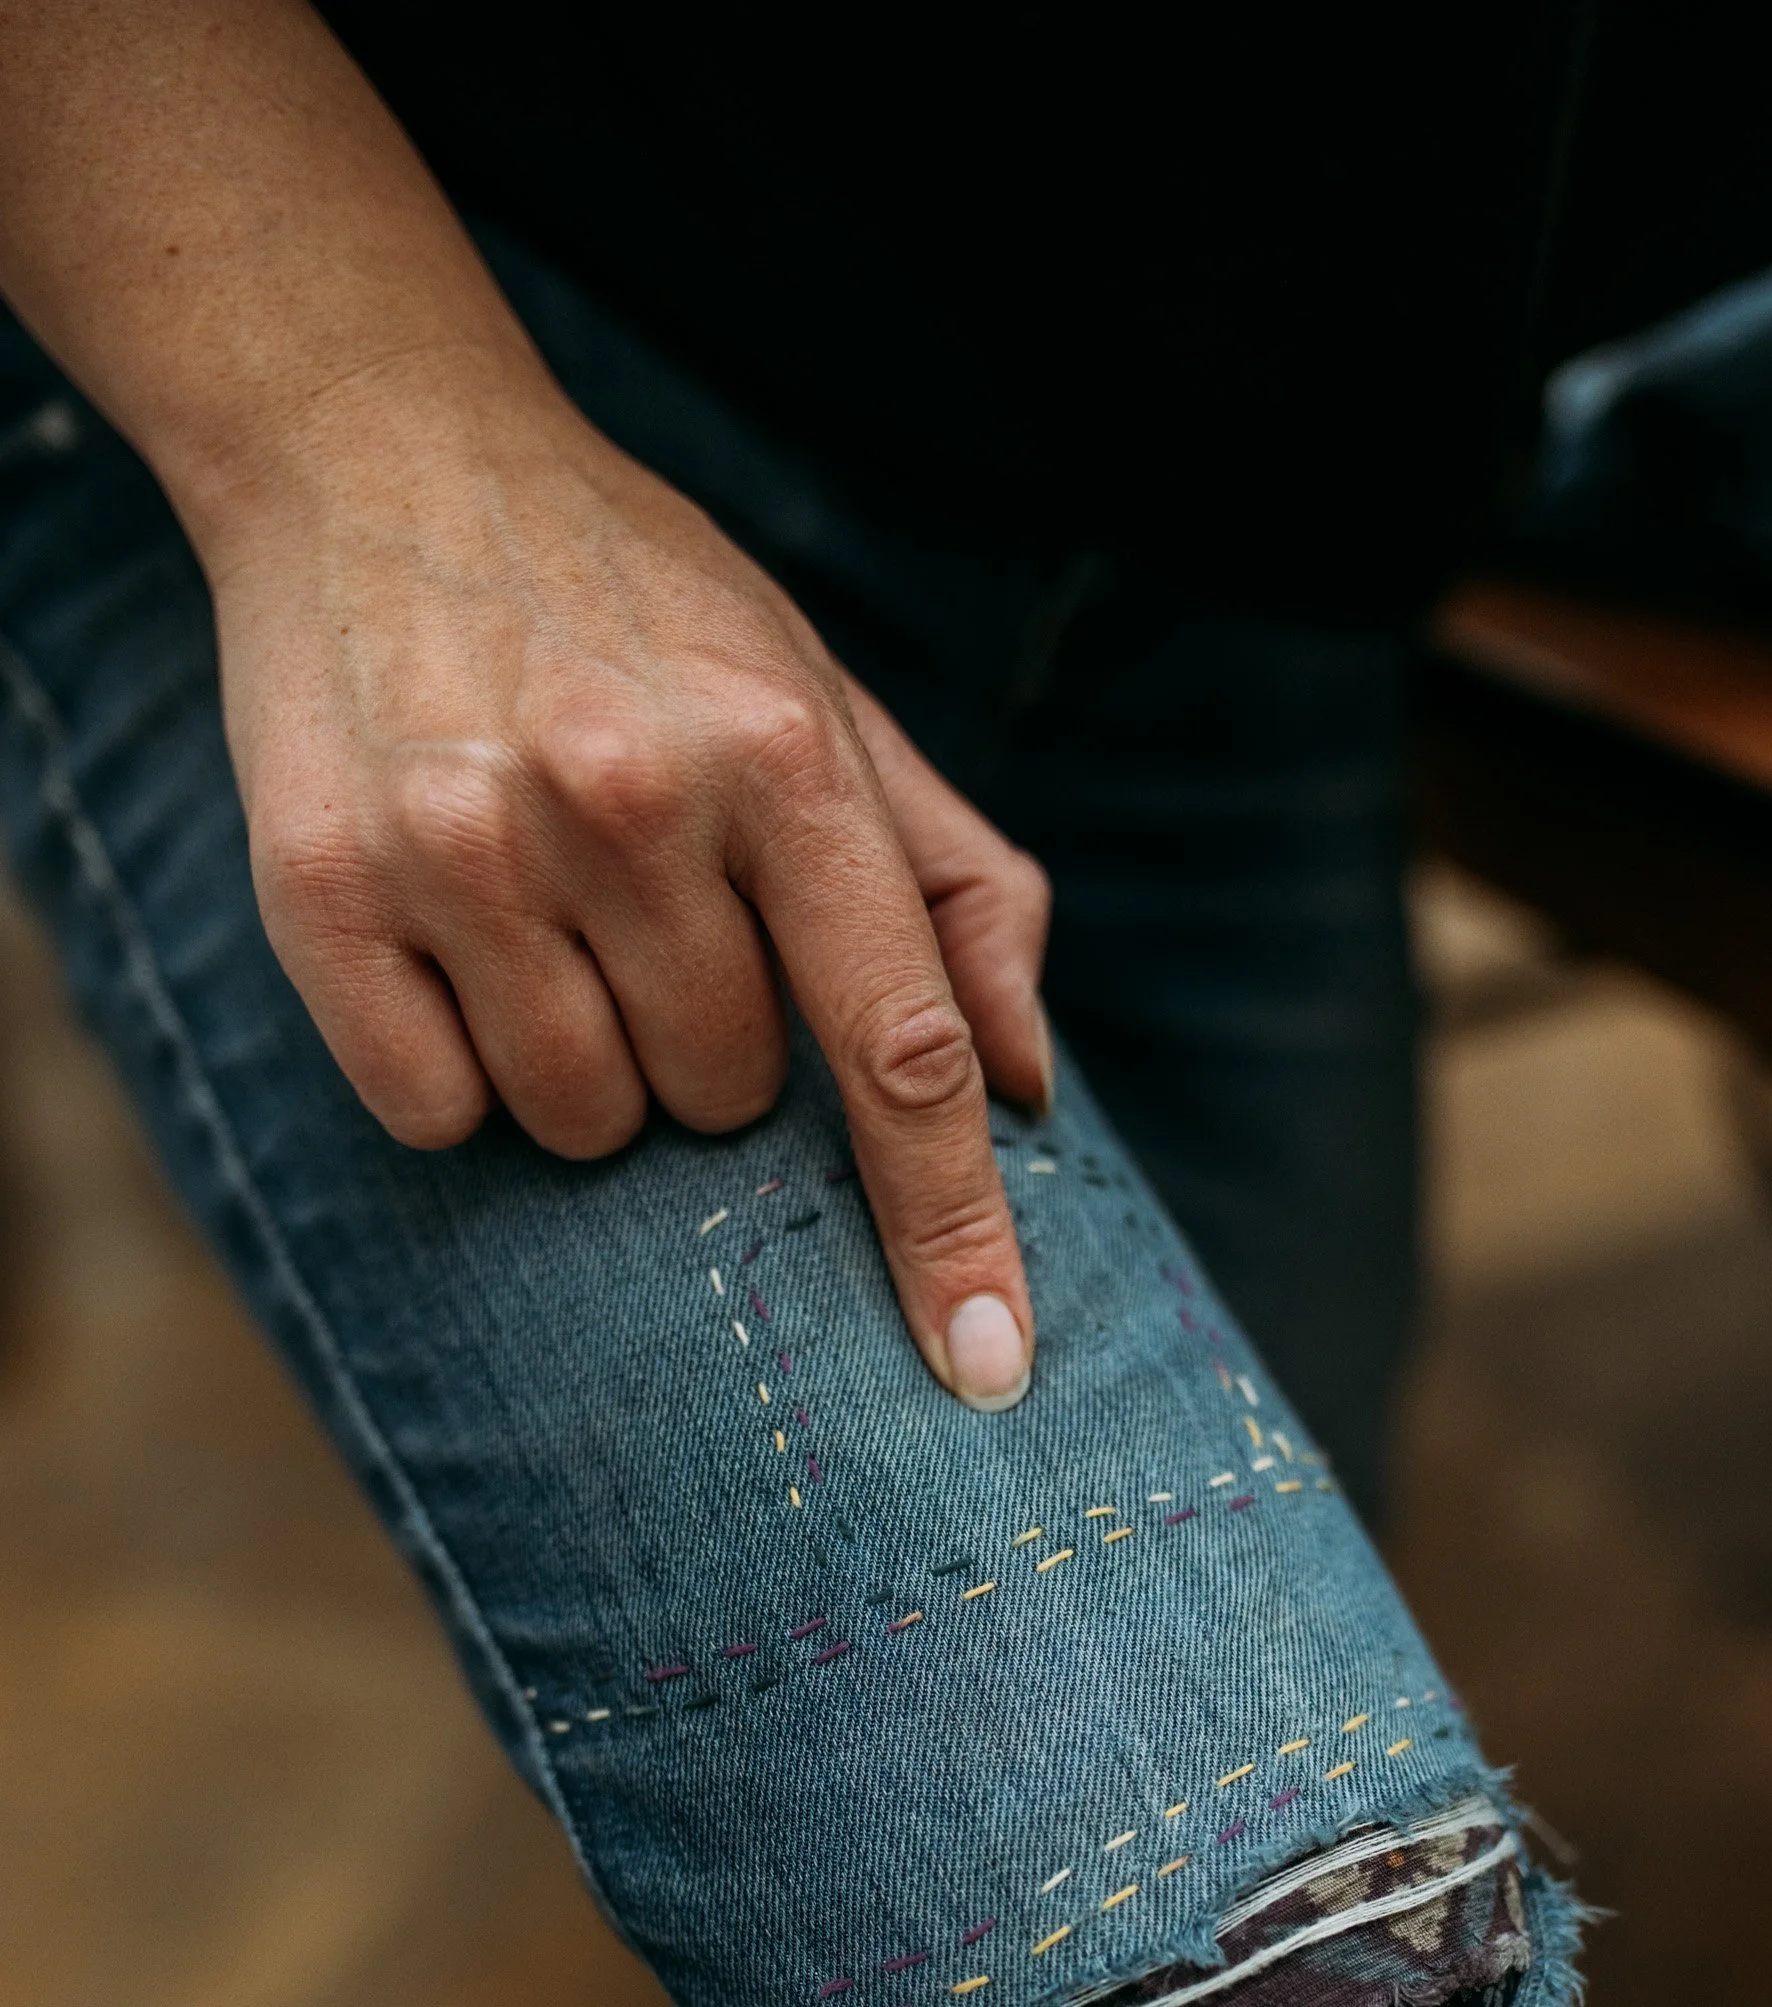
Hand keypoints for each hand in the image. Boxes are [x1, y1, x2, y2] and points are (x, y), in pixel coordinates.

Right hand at [210, 364, 1050, 1407]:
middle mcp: (625, 795)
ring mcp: (464, 843)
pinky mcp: (322, 889)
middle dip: (713, 1047)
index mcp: (783, 752)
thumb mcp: (830, 705)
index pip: (903, 1053)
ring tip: (554, 915)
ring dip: (589, 1065)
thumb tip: (1030, 1091)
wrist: (382, 453)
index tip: (989, 1368)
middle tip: (657, 911)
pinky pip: (433, 1111)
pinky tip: (452, 939)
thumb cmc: (645, 613)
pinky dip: (457, 1068)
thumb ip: (959, 892)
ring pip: (581, 1124)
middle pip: (726, 1102)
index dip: (953, 1227)